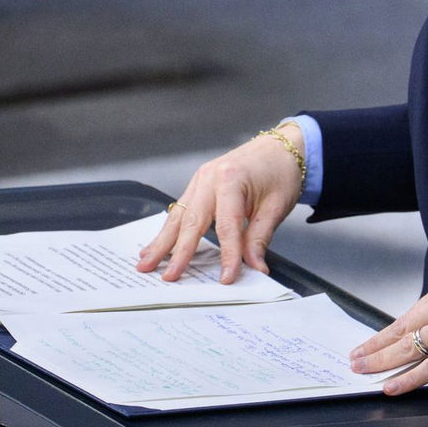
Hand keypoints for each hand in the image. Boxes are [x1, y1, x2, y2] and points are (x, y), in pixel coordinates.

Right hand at [134, 124, 305, 282]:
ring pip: (178, 216)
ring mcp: (200, 180)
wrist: (281, 147)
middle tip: (167, 276)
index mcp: (231, 180)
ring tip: (146, 263)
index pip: (226, 227)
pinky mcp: (198, 184)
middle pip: (190, 221)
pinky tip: (157, 244)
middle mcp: (209, 178)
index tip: (226, 279)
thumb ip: (259, 239)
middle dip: (177, 252)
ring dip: (162, 242)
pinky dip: (169, 230)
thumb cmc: (280, 171)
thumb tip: (253, 267)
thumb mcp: (276, 207)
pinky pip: (180, 210)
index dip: (227, 255)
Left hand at [350, 276, 427, 395]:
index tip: (366, 343)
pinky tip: (393, 385)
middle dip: (374, 346)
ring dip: (382, 360)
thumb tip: (423, 339)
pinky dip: (408, 378)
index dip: (383, 333)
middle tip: (355, 358)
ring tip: (364, 370)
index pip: (407, 315)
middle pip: (401, 328)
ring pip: (410, 345)